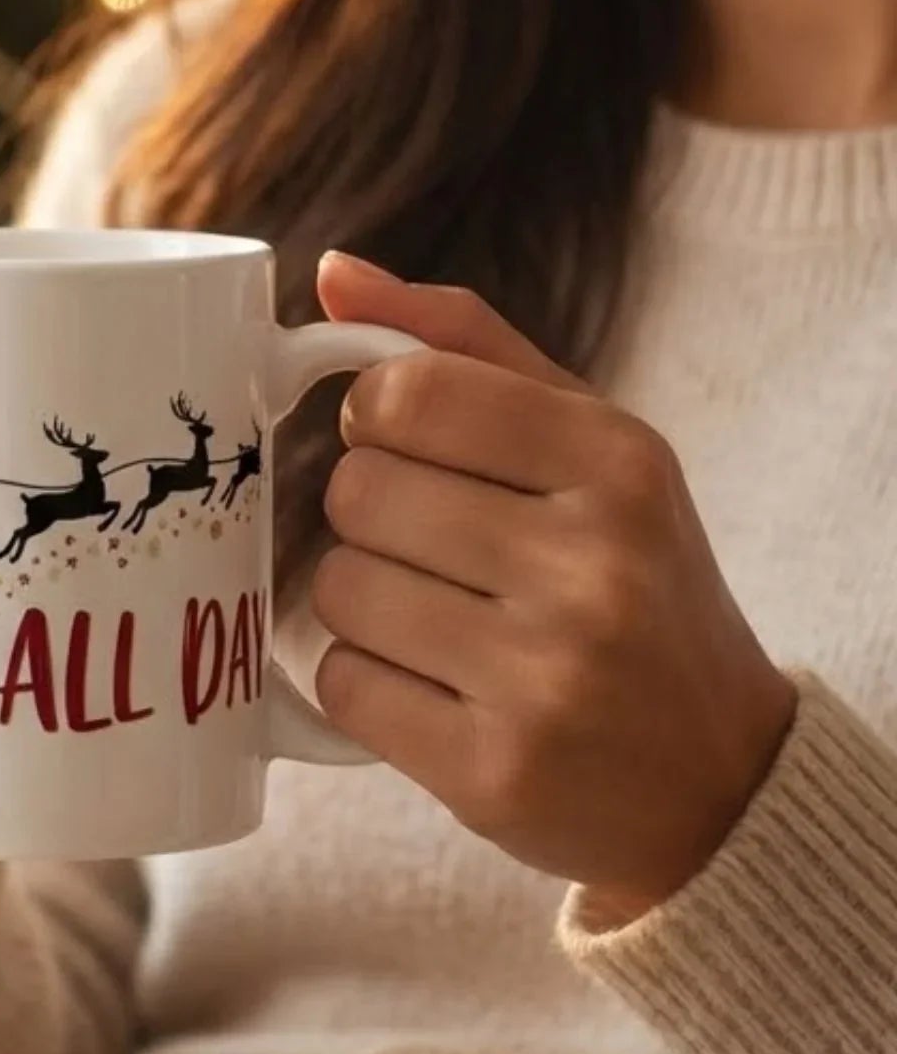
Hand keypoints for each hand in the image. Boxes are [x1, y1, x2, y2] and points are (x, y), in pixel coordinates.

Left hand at [306, 251, 798, 926]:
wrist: (719, 779)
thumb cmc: (634, 584)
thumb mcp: (591, 447)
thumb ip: (462, 347)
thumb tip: (333, 274)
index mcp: (618, 463)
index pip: (407, 391)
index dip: (375, 417)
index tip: (406, 446)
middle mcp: (592, 565)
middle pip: (358, 491)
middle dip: (371, 518)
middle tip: (437, 551)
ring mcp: (545, 677)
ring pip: (337, 589)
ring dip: (361, 603)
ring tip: (440, 623)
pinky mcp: (493, 773)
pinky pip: (342, 685)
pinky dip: (364, 683)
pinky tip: (433, 689)